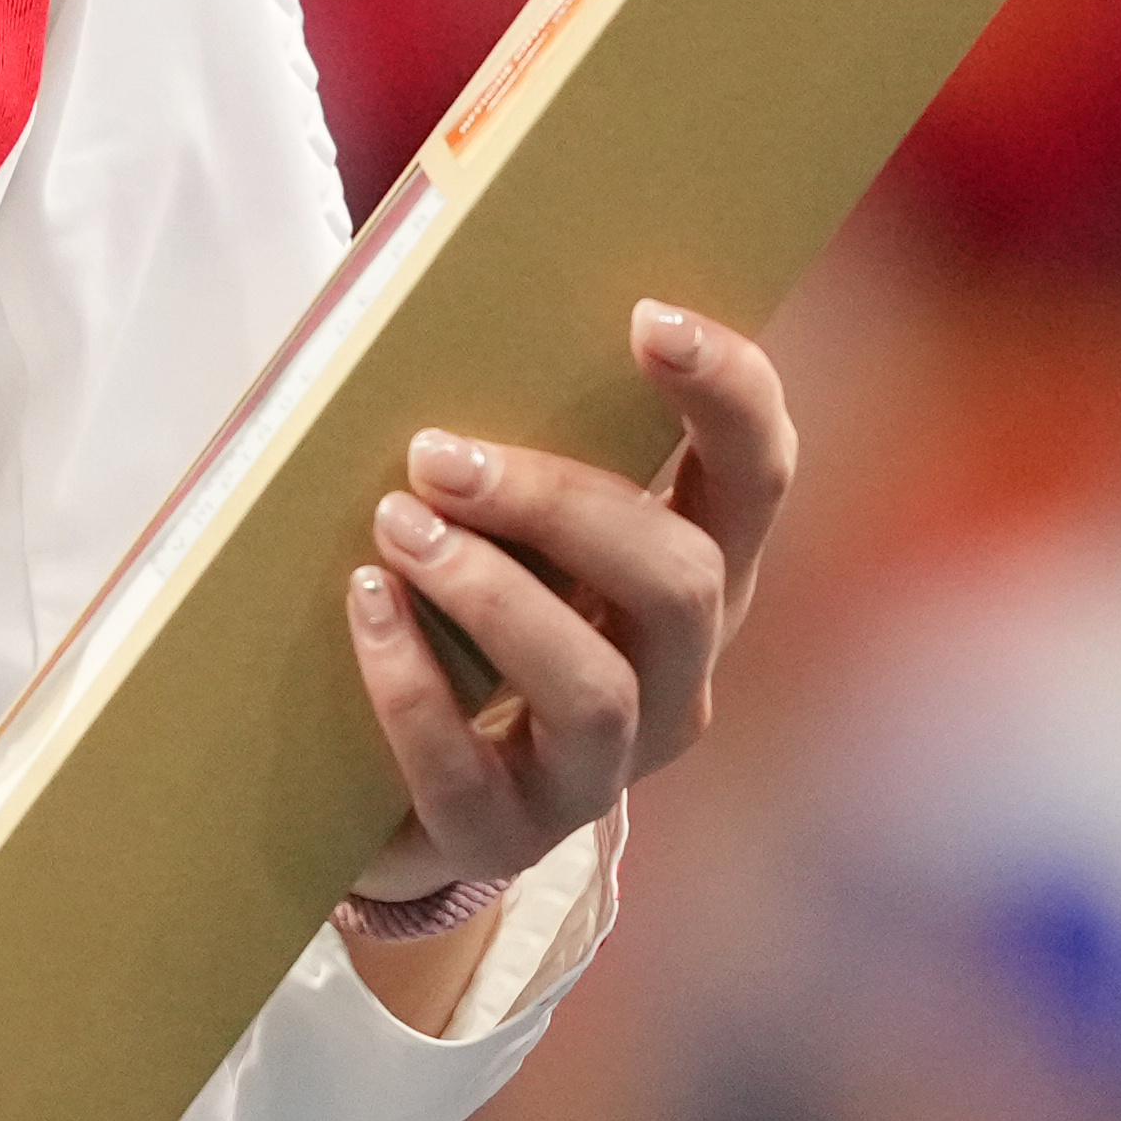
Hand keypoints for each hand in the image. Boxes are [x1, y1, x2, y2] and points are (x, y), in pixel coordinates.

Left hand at [335, 298, 794, 1025]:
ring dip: (490, 593)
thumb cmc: (452, 613)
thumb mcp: (499, 520)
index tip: (647, 319)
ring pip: (594, 686)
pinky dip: (411, 686)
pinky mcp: (508, 836)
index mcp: (691, 573)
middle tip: (438, 453)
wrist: (388, 793)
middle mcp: (674, 674)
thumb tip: (430, 283)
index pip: (755, 476)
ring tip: (396, 526)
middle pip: (679, 580)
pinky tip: (365, 611)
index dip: (728, 393)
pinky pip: (471, 772)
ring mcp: (602, 770)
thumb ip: (506, 434)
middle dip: (561, 504)